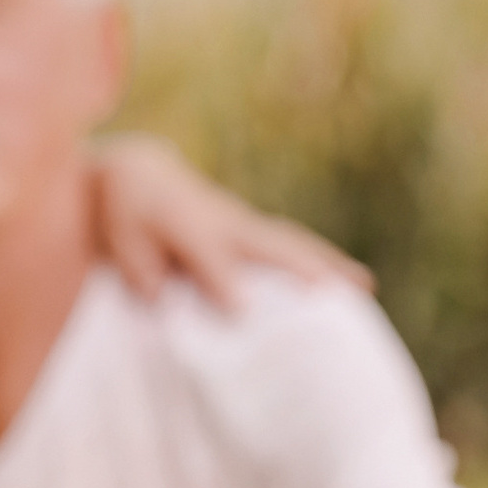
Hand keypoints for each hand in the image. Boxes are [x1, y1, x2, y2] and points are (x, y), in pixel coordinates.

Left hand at [91, 135, 370, 311]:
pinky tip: (352, 284)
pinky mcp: (254, 232)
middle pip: (269, 245)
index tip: (242, 312)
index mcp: (187, 225)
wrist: (139, 176)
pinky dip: (323, 263)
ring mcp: (245, 225)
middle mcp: (226, 223)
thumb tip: (162, 297)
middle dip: (299, 270)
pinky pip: (293, 247)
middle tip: (333, 297)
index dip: (223, 280)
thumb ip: (141, 270)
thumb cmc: (128, 214)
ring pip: (291, 244)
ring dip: (327, 264)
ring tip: (363, 289)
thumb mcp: (124, 239)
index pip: (208, 254)